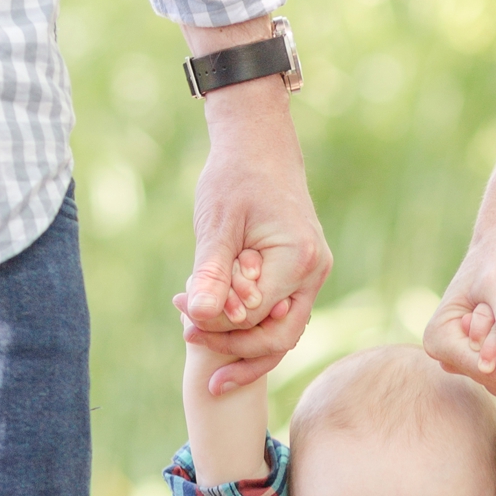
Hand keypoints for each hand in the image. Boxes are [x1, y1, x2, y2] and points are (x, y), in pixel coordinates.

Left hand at [175, 72, 330, 394]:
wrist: (260, 143)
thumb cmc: (234, 176)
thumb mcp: (216, 224)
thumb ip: (210, 273)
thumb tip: (197, 317)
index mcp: (297, 260)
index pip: (255, 318)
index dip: (217, 325)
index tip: (180, 311)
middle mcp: (315, 272)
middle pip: (279, 338)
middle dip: (235, 352)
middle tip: (192, 350)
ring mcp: (314, 274)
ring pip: (283, 331)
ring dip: (244, 345)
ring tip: (202, 352)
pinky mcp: (305, 272)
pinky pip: (281, 312)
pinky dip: (253, 324)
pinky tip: (219, 323)